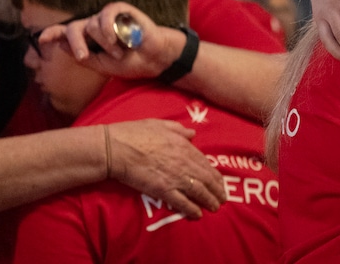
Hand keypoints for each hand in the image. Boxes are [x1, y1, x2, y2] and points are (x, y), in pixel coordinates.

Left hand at [37, 2, 187, 78]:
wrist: (152, 59)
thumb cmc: (128, 62)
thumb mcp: (101, 65)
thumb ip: (81, 56)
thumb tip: (61, 43)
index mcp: (88, 40)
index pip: (65, 33)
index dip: (52, 34)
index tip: (41, 40)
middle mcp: (94, 26)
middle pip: (74, 28)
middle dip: (76, 43)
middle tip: (84, 56)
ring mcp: (107, 17)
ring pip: (91, 24)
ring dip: (105, 42)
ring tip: (120, 51)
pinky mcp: (120, 10)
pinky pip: (105, 13)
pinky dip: (108, 27)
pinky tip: (116, 38)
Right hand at [107, 119, 225, 218]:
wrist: (116, 148)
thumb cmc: (135, 133)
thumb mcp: (160, 124)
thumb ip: (179, 129)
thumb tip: (192, 134)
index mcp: (184, 146)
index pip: (206, 163)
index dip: (215, 175)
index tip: (220, 182)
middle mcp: (184, 162)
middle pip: (206, 179)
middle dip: (217, 190)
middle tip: (223, 198)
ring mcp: (175, 177)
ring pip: (199, 191)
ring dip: (209, 201)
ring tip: (215, 208)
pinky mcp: (163, 190)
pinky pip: (182, 202)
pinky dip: (192, 209)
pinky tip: (198, 215)